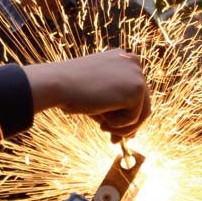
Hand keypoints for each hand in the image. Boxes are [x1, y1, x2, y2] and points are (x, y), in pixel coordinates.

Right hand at [24, 50, 150, 139]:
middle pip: (143, 103)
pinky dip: (117, 125)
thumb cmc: (72, 91)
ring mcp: (137, 75)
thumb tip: (132, 135)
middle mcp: (133, 62)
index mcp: (123, 59)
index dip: (127, 115)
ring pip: (141, 114)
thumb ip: (116, 112)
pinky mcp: (137, 89)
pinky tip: (101, 115)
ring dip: (121, 127)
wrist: (58, 83)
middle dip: (129, 126)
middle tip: (113, 141)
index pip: (134, 92)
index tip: (114, 130)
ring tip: (102, 127)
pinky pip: (133, 119)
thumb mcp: (98, 100)